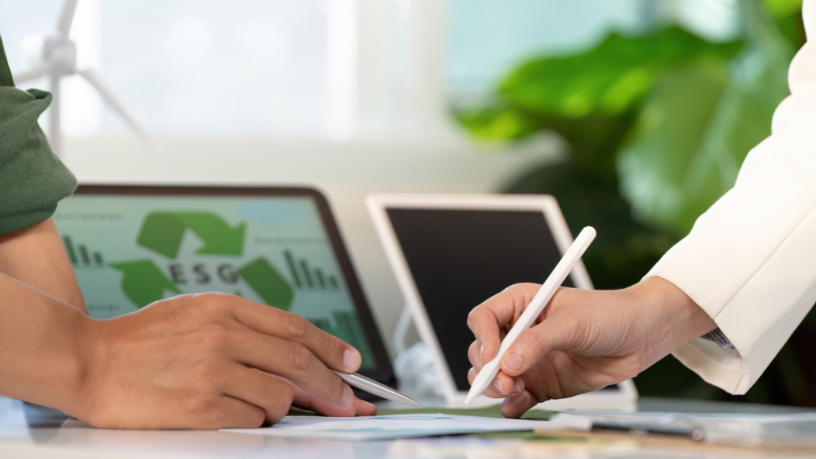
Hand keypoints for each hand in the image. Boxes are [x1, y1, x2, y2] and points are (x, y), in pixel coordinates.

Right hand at [73, 293, 375, 428]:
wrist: (88, 362)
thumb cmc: (141, 341)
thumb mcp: (196, 315)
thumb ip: (246, 330)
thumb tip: (296, 357)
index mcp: (223, 307)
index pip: (293, 326)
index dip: (330, 347)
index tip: (352, 362)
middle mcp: (221, 334)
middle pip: (297, 360)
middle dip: (331, 385)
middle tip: (347, 401)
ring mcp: (211, 370)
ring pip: (279, 395)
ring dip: (286, 407)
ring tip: (267, 406)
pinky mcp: (200, 407)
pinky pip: (252, 419)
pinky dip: (258, 421)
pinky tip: (243, 415)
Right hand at [466, 277, 715, 417]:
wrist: (641, 336)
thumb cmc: (609, 315)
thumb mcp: (572, 323)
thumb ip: (537, 342)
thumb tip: (508, 362)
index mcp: (521, 304)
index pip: (484, 319)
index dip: (484, 338)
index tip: (495, 357)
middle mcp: (519, 332)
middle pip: (482, 351)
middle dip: (487, 369)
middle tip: (505, 382)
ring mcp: (528, 360)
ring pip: (493, 377)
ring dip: (496, 388)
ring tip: (515, 392)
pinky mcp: (540, 383)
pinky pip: (515, 398)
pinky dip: (511, 404)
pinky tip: (518, 405)